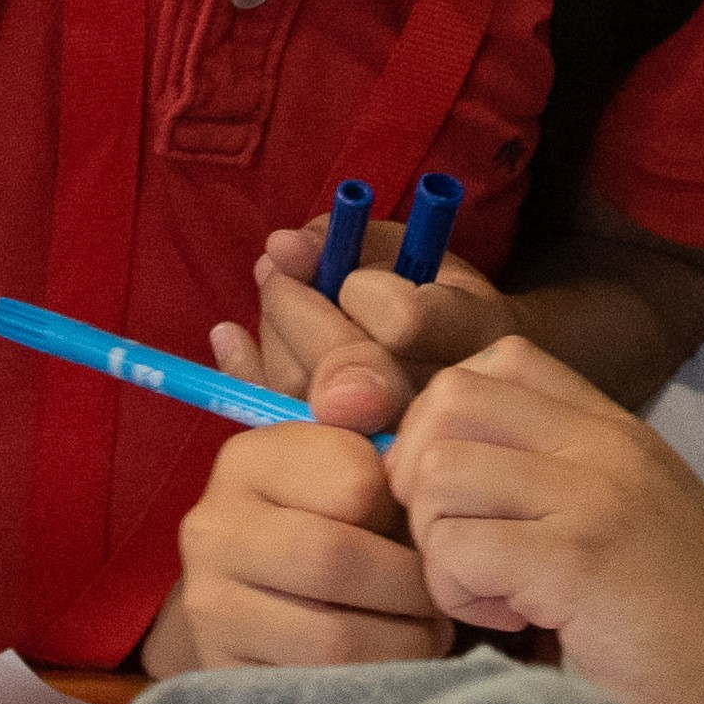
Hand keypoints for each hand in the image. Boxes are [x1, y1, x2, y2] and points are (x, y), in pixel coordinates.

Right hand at [151, 412, 447, 673]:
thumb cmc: (341, 504)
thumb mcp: (359, 442)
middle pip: (337, 559)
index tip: (427, 517)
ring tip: (430, 628)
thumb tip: (362, 397)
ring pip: (331, 635)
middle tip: (445, 589)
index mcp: (248, 458)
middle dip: (411, 582)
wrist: (268, 587)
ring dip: (402, 638)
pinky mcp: (220, 673)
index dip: (408, 506)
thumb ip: (373, 398)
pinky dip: (373, 677)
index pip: (355, 481)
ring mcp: (209, 607)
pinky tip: (395, 657)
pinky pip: (314, 686)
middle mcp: (212, 528)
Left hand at [213, 218, 518, 432]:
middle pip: (346, 366)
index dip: (360, 293)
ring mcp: (395, 442)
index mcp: (476, 332)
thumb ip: (351, 241)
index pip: (403, 322)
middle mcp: (441, 396)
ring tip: (277, 294)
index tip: (348, 275)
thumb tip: (281, 247)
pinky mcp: (343, 462)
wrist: (469, 374)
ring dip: (273, 335)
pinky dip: (243, 374)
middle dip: (296, 309)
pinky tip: (228, 335)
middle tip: (276, 274)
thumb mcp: (409, 250)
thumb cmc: (433, 293)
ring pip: (307, 398)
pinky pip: (277, 424)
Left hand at [386, 335, 703, 703]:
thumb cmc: (682, 603)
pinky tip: (508, 620)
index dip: (447, 420)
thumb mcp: (630, 503)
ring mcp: (590, 494)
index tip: (459, 492)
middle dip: (420, 478)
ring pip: (439, 475)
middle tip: (455, 541)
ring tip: (487, 586)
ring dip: (436, 543)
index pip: (499, 359)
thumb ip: (559, 469)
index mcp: (611, 426)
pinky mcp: (574, 560)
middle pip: (450, 402)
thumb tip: (443, 463)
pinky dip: (456, 593)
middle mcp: (600, 443)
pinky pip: (454, 549)